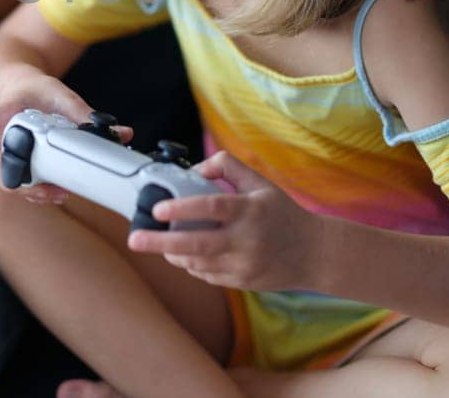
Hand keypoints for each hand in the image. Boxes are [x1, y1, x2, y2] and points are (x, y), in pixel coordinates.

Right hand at [0, 70, 129, 204]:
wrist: (17, 87)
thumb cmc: (35, 89)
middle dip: (19, 185)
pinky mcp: (3, 162)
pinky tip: (53, 194)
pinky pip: (8, 183)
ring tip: (57, 195)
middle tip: (52, 192)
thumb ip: (86, 114)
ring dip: (26, 193)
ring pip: (0, 180)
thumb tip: (121, 134)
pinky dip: (29, 192)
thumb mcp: (61, 93)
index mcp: (2, 112)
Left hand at [126, 151, 322, 291]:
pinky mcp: (242, 282)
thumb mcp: (260, 183)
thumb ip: (227, 166)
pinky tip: (185, 255)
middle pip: (197, 244)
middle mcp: (247, 240)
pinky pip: (206, 275)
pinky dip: (191, 264)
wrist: (314, 253)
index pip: (212, 207)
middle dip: (160, 243)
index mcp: (250, 210)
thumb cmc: (282, 213)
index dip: (183, 209)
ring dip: (172, 254)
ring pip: (197, 263)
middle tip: (134, 239)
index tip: (157, 209)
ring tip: (156, 243)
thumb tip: (193, 168)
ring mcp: (244, 265)